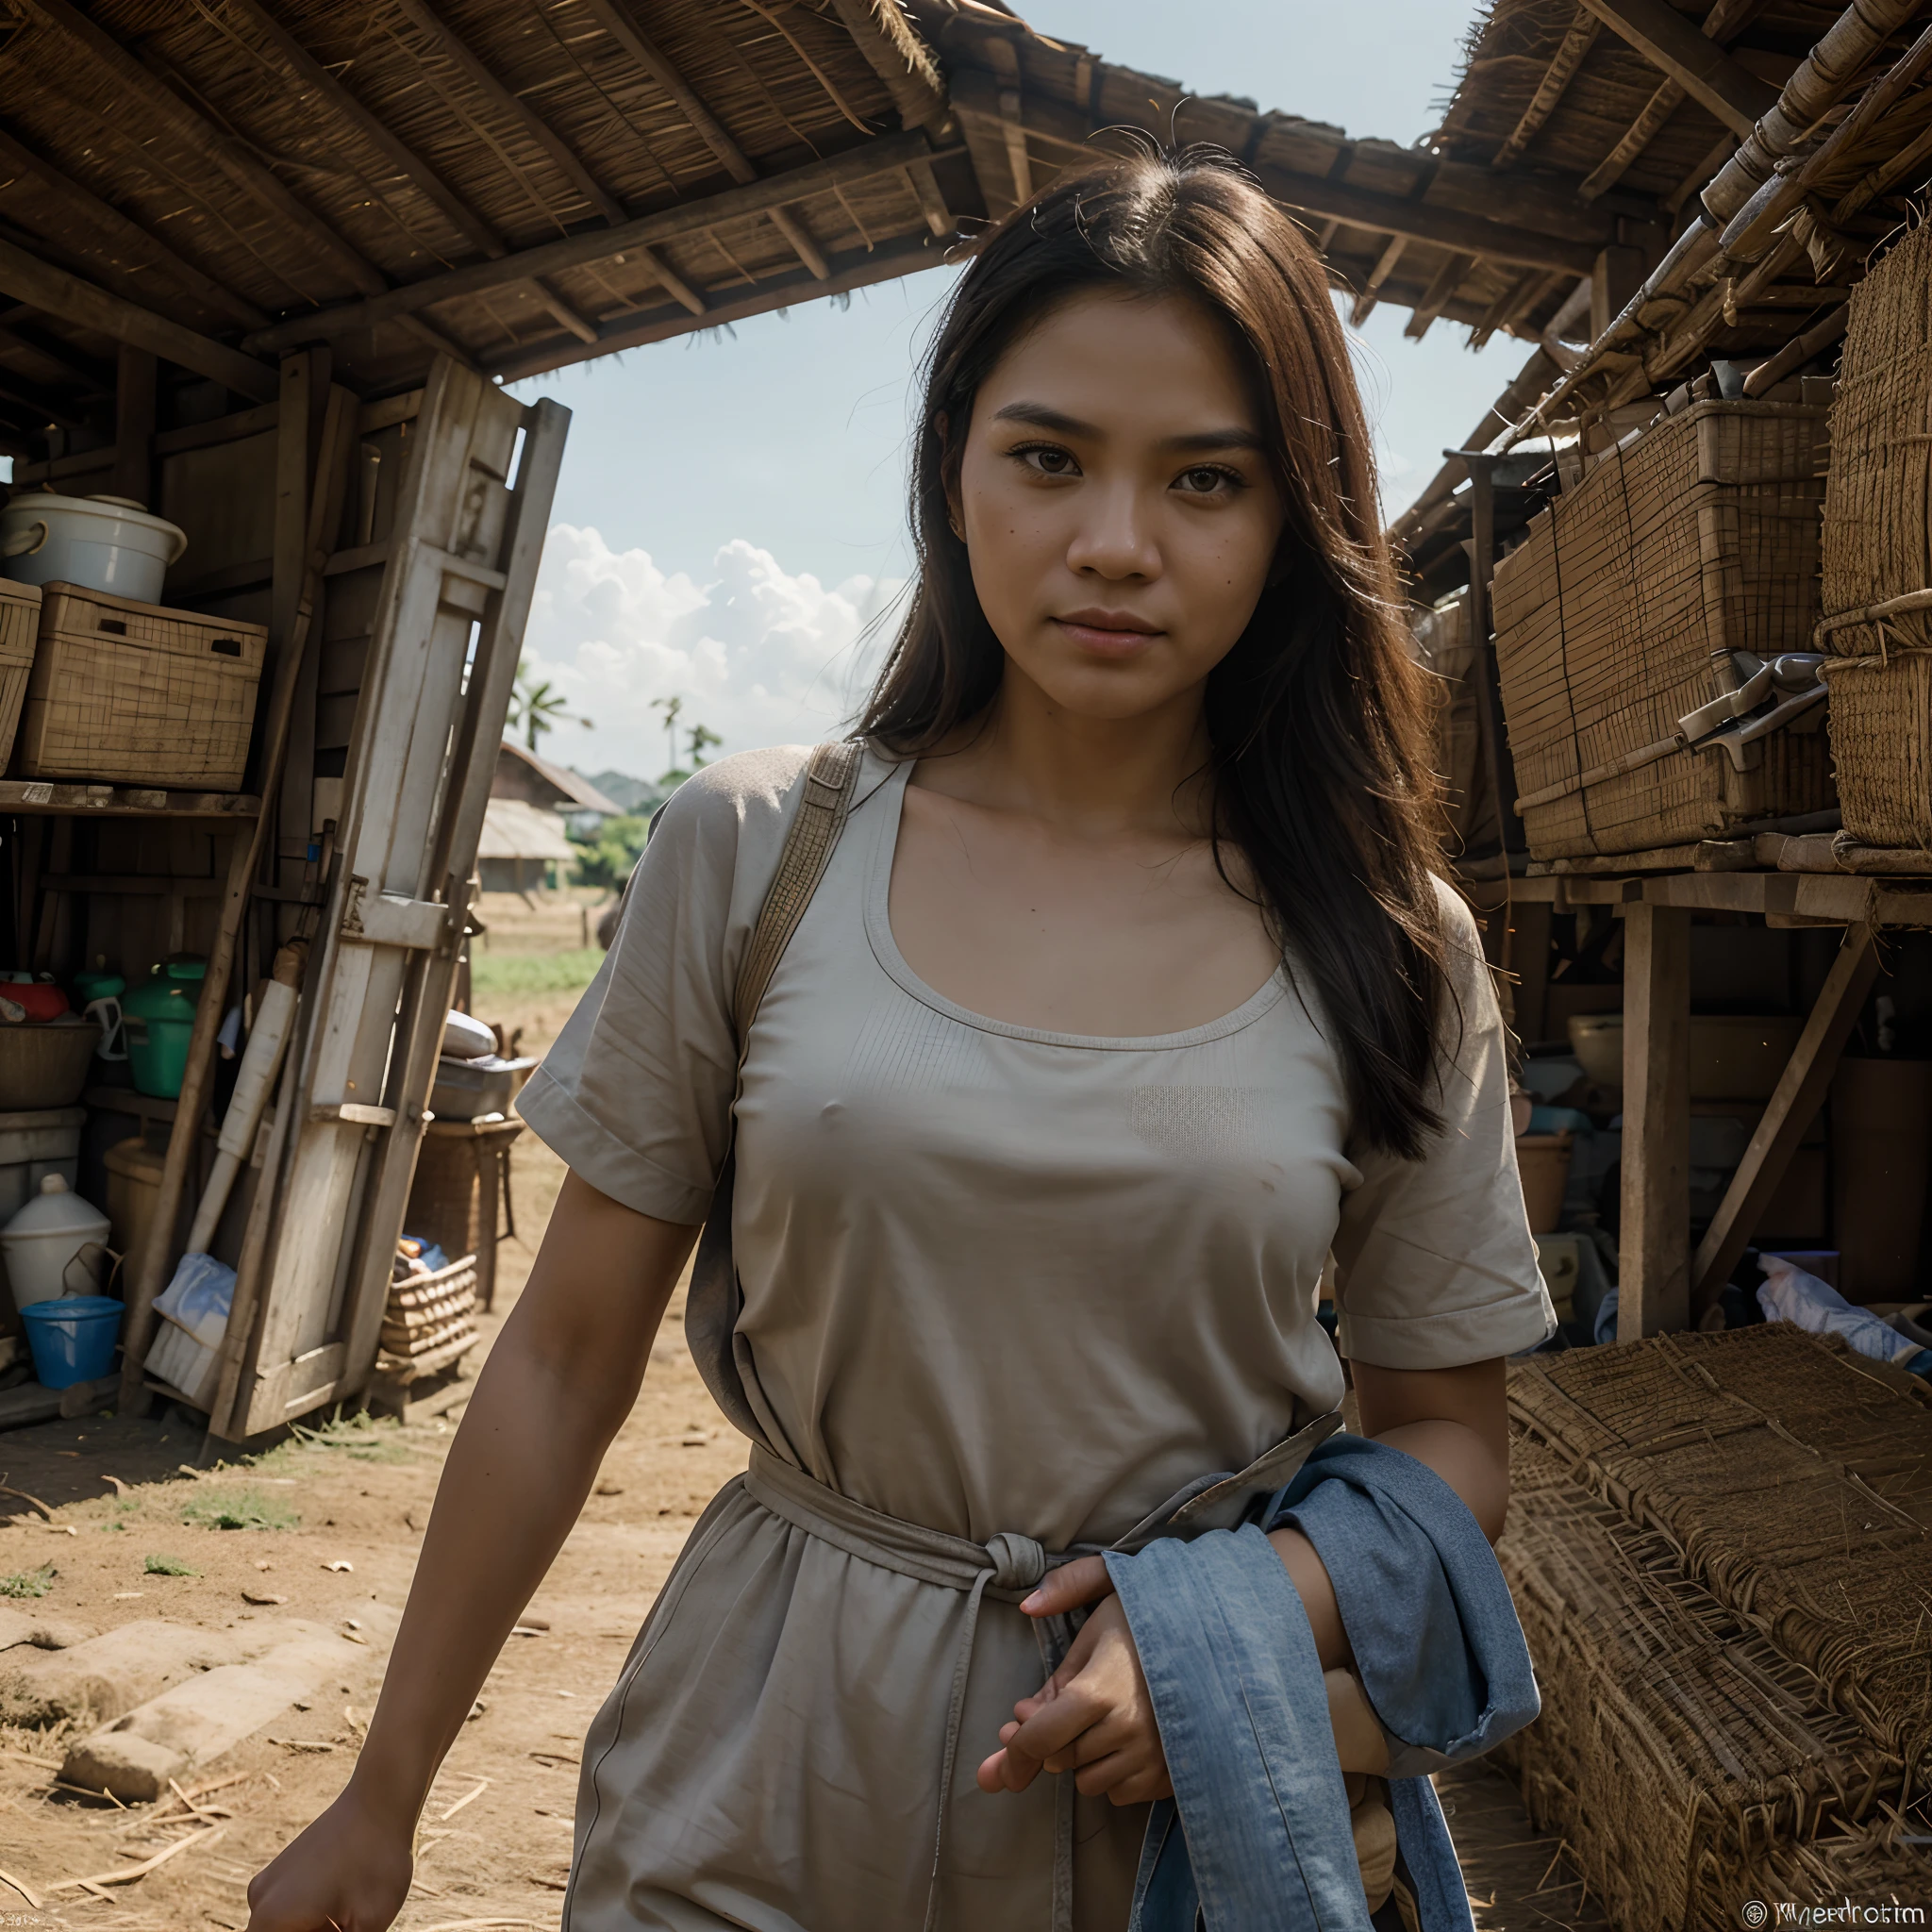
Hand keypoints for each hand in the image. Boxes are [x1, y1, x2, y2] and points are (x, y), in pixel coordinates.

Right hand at [245, 1779, 414, 1931]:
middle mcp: (259, 1904)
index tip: (336, 1930)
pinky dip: (316, 1922)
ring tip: (350, 1917)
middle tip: (346, 1922)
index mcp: (270, 1923)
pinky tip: (345, 1909)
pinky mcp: (283, 1874)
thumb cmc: (378, 1861)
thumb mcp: (368, 1926)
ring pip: (289, 1931)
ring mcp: (268, 1886)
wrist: (381, 1797)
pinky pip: (291, 1914)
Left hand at [975, 1556, 1171, 1806]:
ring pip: (1089, 1781)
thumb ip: (1065, 1593)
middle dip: (1053, 1737)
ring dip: (1085, 1757)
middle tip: (1062, 1708)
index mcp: (1100, 1688)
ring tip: (1106, 1716)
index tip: (1004, 1747)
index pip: (1040, 1737)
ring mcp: (1153, 1756)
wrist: (1224, 1641)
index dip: (1014, 1750)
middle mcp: (1126, 1729)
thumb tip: (1027, 1607)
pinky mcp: (1172, 1775)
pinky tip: (1128, 1737)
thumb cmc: (1158, 1615)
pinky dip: (1115, 1772)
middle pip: (1060, 1759)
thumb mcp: (1111, 1588)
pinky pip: (1121, 1792)